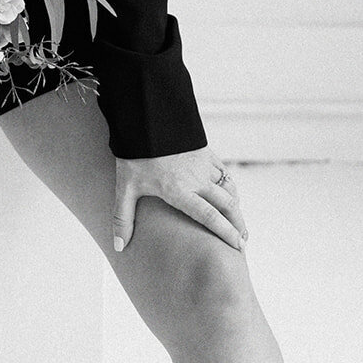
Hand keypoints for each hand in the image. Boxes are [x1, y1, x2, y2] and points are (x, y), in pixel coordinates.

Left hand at [112, 147, 247, 252]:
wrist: (145, 115)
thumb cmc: (134, 153)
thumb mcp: (124, 186)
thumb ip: (123, 218)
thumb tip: (119, 247)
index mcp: (179, 190)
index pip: (209, 216)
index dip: (226, 233)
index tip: (238, 247)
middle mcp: (196, 178)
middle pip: (227, 204)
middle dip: (238, 223)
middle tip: (243, 240)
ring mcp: (202, 162)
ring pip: (228, 187)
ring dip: (235, 205)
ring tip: (238, 219)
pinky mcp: (204, 150)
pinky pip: (223, 171)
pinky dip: (229, 184)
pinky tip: (229, 192)